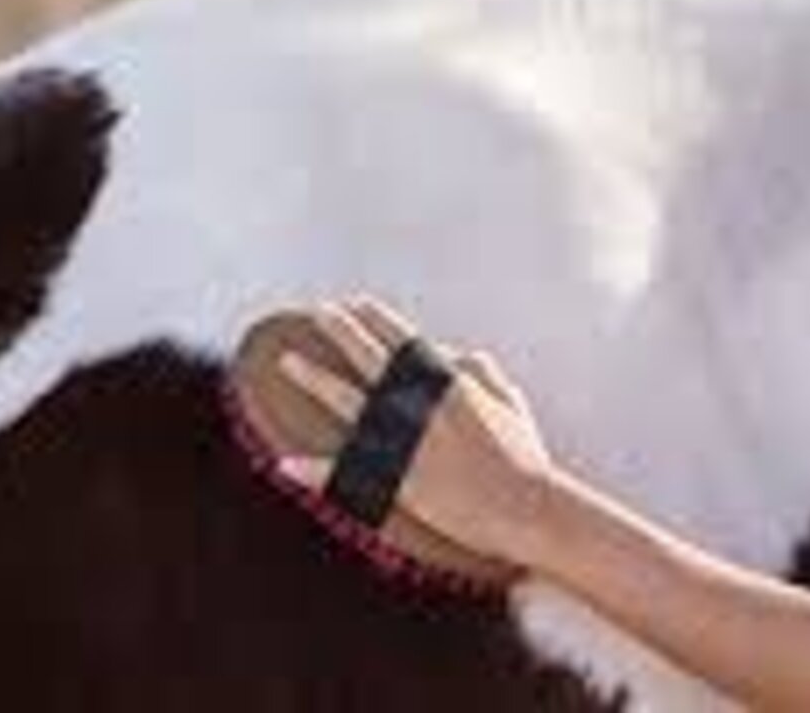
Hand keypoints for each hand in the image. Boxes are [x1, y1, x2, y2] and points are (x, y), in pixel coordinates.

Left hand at [273, 297, 560, 565]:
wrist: (525, 506)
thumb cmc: (524, 457)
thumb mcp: (510, 404)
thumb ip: (484, 374)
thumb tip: (462, 354)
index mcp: (449, 383)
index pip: (405, 341)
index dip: (378, 320)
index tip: (357, 303)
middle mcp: (420, 404)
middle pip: (370, 358)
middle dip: (342, 331)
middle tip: (320, 312)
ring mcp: (403, 439)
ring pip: (347, 401)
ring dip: (315, 377)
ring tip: (288, 360)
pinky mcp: (395, 478)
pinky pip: (345, 471)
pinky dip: (313, 469)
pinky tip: (284, 463)